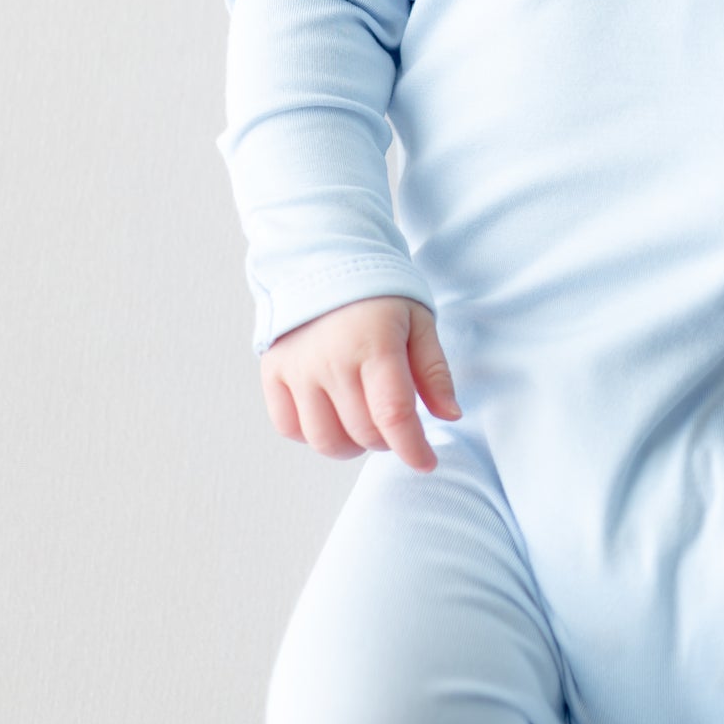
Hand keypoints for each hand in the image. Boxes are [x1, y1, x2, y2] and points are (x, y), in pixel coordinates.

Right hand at [260, 296, 461, 474]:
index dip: (413, 449)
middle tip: (396, 420)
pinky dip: (314, 434)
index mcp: (374, 345)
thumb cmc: (381, 294)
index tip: (426, 462)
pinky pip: (290, 428)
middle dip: (389, 440)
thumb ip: (435, 372)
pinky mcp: (273, 372)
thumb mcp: (420, 322)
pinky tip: (332, 413)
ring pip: (326, 441)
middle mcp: (331, 361)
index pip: (393, 416)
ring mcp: (297, 369)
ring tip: (365, 420)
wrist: (326, 261)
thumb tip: (450, 416)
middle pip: (363, 433)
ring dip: (353, 444)